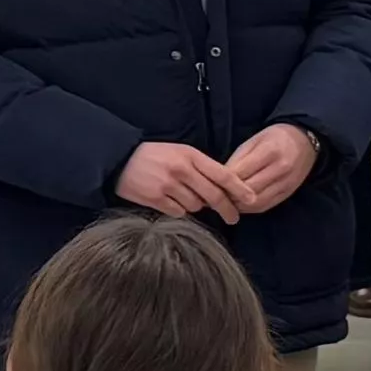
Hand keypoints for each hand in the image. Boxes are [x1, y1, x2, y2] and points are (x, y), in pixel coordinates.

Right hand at [116, 141, 242, 217]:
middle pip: (214, 195)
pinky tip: (170, 201)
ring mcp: (168, 185)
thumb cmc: (155, 156)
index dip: (240, 189)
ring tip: (183, 196)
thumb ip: (202, 168)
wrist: (118, 159)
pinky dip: (179, 210)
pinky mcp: (155, 198)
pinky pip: (178, 212)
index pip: (223, 174)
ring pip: (196, 206)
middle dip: (227, 209)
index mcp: (191, 155)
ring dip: (196, 206)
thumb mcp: (180, 152)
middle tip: (234, 218)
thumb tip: (224, 190)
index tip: (252, 200)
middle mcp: (182, 170)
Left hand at [219, 121, 321, 214]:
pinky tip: (240, 206)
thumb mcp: (253, 141)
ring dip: (238, 205)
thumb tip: (219, 180)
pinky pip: (266, 206)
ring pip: (256, 202)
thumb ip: (237, 160)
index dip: (221, 182)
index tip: (208, 185)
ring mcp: (286, 183)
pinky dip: (250, 209)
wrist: (305, 141)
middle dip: (228, 196)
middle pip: (247, 191)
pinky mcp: (288, 193)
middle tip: (213, 197)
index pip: (239, 174)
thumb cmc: (275, 138)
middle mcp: (280, 169)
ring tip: (225, 203)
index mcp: (269, 152)